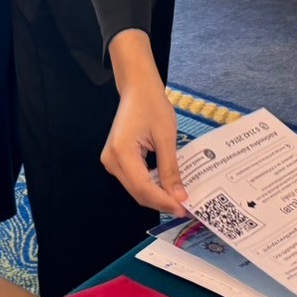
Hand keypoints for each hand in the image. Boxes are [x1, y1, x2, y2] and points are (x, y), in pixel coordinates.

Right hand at [102, 29, 187, 214]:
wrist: (138, 88)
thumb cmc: (152, 105)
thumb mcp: (166, 136)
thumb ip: (171, 169)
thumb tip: (179, 197)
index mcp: (121, 152)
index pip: (144, 187)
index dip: (164, 201)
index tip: (184, 208)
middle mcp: (111, 160)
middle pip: (138, 192)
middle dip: (161, 202)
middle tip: (185, 208)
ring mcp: (111, 161)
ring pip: (135, 189)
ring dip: (156, 196)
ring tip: (179, 199)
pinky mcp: (116, 160)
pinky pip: (134, 180)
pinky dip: (150, 186)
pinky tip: (167, 187)